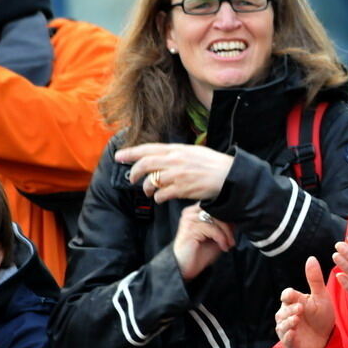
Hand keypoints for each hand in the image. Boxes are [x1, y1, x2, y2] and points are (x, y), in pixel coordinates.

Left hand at [116, 143, 233, 202]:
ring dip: (147, 188)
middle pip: (145, 165)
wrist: (229, 176)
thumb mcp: (193, 151)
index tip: (119, 156)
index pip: (148, 149)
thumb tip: (161, 156)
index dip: (131, 153)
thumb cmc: (214, 164)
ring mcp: (178, 176)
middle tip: (132, 179)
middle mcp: (175, 161)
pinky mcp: (182, 190)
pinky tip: (161, 198)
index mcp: (177, 150)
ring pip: (152, 181)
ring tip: (149, 191)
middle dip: (134, 172)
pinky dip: (158, 197)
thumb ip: (176, 153)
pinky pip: (162, 195)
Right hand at [172, 204, 235, 280]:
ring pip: (217, 219)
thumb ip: (225, 225)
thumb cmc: (200, 252)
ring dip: (227, 233)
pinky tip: (223, 247)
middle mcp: (191, 211)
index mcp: (196, 210)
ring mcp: (189, 218)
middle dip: (229, 226)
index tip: (235, 229)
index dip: (228, 216)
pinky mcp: (190, 227)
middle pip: (218, 210)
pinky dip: (221, 238)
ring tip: (228, 244)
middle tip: (232, 240)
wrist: (185, 267)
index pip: (217, 205)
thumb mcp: (218, 236)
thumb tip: (237, 217)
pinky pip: (212, 229)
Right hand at [274, 256, 335, 347]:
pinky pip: (286, 339)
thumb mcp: (321, 296)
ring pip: (282, 324)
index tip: (291, 295)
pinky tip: (293, 333)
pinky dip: (288, 336)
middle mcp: (287, 314)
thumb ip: (314, 279)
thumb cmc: (322, 315)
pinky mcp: (290, 342)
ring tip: (297, 320)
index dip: (288, 295)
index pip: (287, 295)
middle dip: (290, 310)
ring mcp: (287, 329)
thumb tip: (311, 257)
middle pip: (283, 310)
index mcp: (293, 302)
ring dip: (288, 322)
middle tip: (300, 308)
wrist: (327, 338)